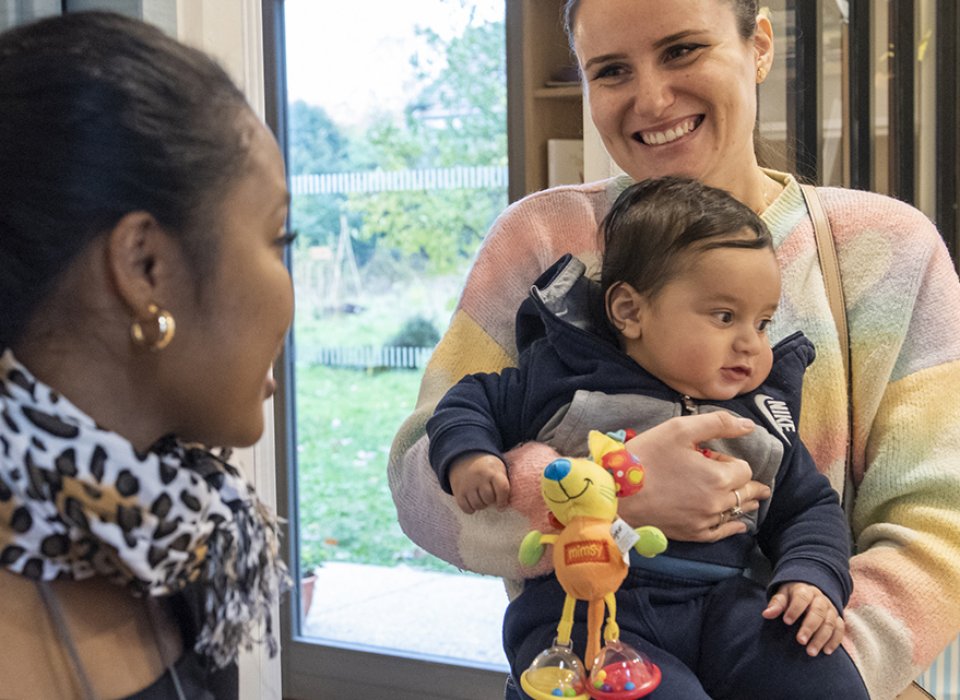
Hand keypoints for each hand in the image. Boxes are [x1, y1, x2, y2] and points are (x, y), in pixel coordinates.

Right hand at [448, 452, 509, 513]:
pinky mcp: (458, 491)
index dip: (503, 500)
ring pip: (478, 505)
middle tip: (489, 496)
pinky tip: (473, 503)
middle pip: (489, 499)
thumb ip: (504, 483)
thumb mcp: (498, 468)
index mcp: (493, 471)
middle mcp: (480, 477)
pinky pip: (466, 508)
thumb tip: (506, 504)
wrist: (465, 457)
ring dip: (481, 505)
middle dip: (491, 500)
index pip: (502, 489)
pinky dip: (470, 509)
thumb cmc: (487, 467)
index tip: (502, 505)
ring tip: (482, 498)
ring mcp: (468, 484)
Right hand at [617, 412, 770, 541]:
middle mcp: (716, 503)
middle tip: (755, 483)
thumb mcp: (679, 429)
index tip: (709, 457)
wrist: (616, 493)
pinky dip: (733, 526)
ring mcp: (704, 521)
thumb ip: (718, 423)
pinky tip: (739, 524)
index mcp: (718, 477)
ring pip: (735, 512)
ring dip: (742, 503)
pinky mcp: (691, 534)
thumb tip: (748, 426)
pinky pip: (721, 532)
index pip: (744, 469)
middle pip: (745, 493)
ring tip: (751, 499)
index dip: (729, 460)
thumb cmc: (645, 457)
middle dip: (746, 484)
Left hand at [762, 582, 844, 655]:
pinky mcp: (837, 618)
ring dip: (821, 638)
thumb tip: (766, 614)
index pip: (802, 598)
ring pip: (830, 623)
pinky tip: (826, 651)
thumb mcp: (782, 595)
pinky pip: (840, 629)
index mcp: (805, 591)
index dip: (795, 609)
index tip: (786, 621)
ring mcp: (831, 609)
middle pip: (818, 612)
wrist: (809, 592)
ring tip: (811, 652)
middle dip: (809, 627)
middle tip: (800, 641)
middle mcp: (820, 599)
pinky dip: (834, 640)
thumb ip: (776, 604)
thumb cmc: (792, 597)